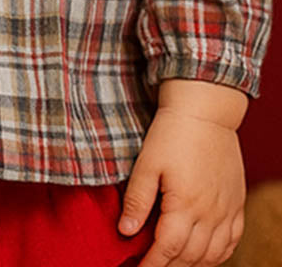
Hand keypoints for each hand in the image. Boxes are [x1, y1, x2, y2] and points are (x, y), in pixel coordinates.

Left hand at [119, 82, 246, 265]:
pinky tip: (205, 254)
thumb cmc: (172, 133)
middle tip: (152, 266)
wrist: (205, 111)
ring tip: (174, 263)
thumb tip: (126, 231)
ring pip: (213, 254)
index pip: (168, 249)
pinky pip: (233, 240)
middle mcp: (210, 212)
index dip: (152, 264)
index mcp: (185, 204)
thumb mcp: (147, 163)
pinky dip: (219, 255)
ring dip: (193, 264)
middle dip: (169, 266)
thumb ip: (137, 200)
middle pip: (190, 256)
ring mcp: (227, 209)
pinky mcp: (236, 202)